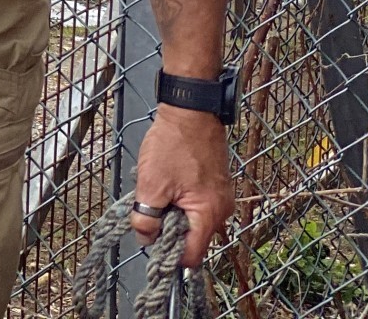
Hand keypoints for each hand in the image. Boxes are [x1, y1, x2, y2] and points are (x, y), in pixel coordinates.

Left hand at [130, 105, 233, 264]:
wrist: (190, 112)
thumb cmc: (173, 144)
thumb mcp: (151, 184)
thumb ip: (146, 217)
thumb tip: (146, 239)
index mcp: (208, 215)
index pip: (192, 255)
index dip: (169, 254)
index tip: (151, 242)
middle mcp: (221, 210)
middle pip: (193, 238)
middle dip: (169, 229)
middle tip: (150, 208)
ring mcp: (221, 197)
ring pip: (193, 220)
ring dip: (173, 212)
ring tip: (158, 189)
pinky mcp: (216, 185)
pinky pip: (197, 204)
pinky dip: (180, 199)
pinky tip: (167, 181)